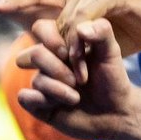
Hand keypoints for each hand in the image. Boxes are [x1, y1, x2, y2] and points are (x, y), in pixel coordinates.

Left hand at [0, 0, 140, 58]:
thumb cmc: (133, 30)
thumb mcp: (92, 42)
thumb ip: (65, 46)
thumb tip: (27, 58)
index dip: (19, 1)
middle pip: (54, 19)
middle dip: (50, 50)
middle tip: (49, 72)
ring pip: (69, 23)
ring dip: (69, 52)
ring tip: (73, 75)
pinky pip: (88, 21)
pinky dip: (83, 43)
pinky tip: (85, 61)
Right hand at [15, 18, 137, 139]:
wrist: (116, 113)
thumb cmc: (113, 80)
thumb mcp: (111, 53)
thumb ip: (102, 32)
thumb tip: (80, 27)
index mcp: (61, 44)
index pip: (41, 29)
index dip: (51, 39)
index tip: (69, 53)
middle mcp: (48, 62)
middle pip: (34, 55)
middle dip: (58, 69)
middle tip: (80, 81)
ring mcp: (42, 83)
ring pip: (35, 80)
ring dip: (58, 90)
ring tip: (77, 98)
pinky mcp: (38, 104)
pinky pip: (24, 97)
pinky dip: (41, 101)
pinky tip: (59, 106)